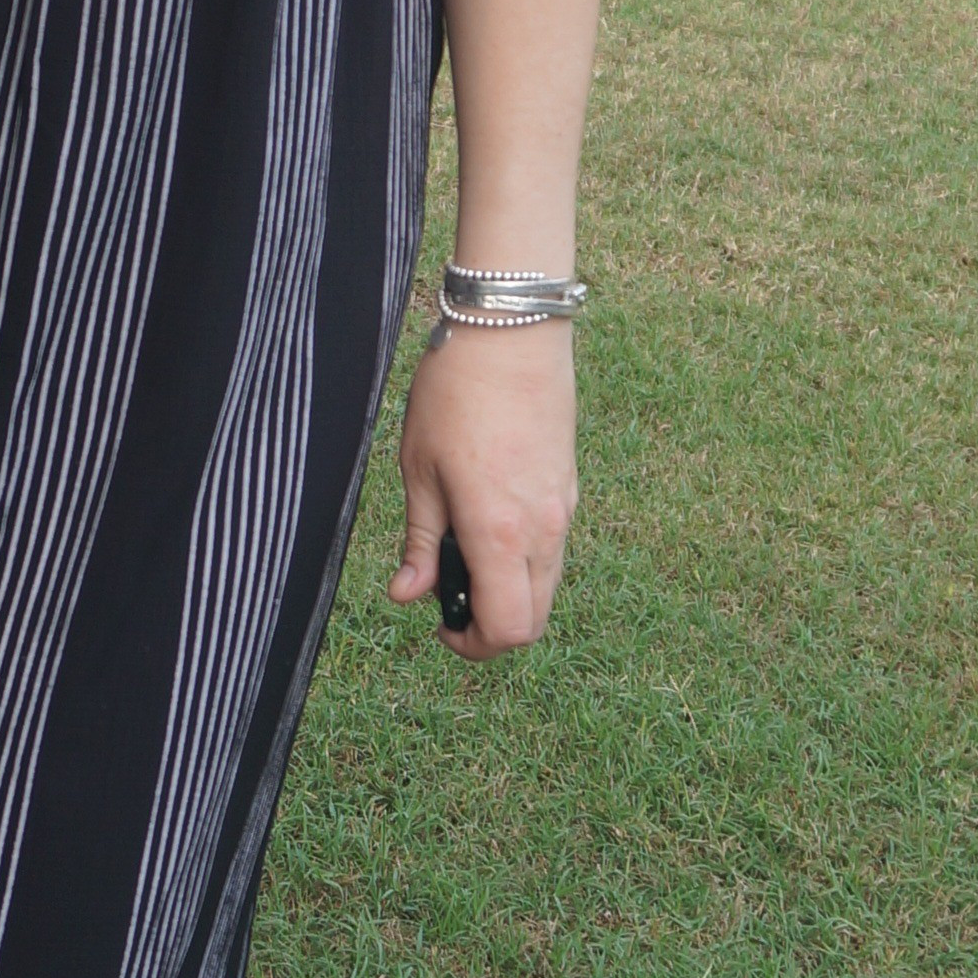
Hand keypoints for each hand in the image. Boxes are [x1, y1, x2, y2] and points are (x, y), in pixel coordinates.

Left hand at [387, 318, 576, 661]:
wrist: (511, 333)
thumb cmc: (454, 395)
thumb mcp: (419, 470)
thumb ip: (418, 541)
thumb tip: (408, 595)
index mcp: (499, 533)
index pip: (507, 629)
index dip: (472, 644)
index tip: (440, 623)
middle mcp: (543, 531)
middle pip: (533, 619)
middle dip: (492, 625)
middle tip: (449, 594)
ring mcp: (564, 510)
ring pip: (546, 585)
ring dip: (509, 591)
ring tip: (462, 550)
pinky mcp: (570, 488)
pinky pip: (552, 549)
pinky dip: (523, 559)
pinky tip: (487, 521)